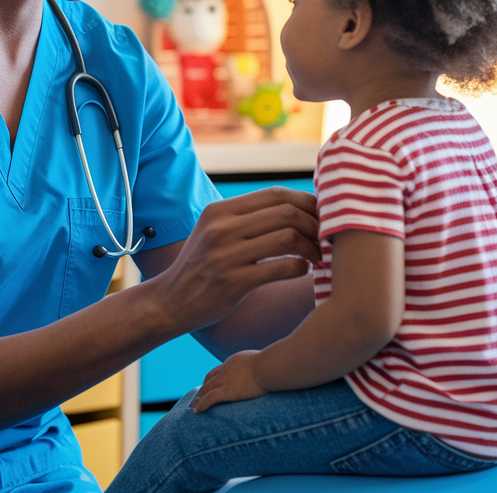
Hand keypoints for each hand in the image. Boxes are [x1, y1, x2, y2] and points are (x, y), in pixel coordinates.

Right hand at [145, 187, 318, 333]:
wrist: (171, 302)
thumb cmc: (203, 266)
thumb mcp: (216, 231)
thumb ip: (247, 217)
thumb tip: (296, 205)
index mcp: (220, 211)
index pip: (275, 194)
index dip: (305, 201)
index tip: (319, 216)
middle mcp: (222, 228)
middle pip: (286, 212)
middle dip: (314, 224)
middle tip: (325, 238)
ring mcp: (226, 255)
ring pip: (288, 237)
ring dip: (312, 246)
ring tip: (318, 255)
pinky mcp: (233, 282)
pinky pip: (282, 267)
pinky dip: (301, 267)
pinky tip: (303, 270)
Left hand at [192, 350, 266, 411]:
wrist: (271, 366)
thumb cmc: (274, 365)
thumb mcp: (267, 363)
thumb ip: (265, 368)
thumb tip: (273, 372)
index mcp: (235, 361)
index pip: (220, 369)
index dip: (214, 377)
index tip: (210, 383)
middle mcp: (227, 369)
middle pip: (210, 378)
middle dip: (203, 387)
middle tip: (198, 395)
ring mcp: (226, 380)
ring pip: (207, 389)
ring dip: (199, 397)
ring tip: (194, 404)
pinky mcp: (228, 391)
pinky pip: (210, 398)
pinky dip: (201, 404)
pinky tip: (196, 411)